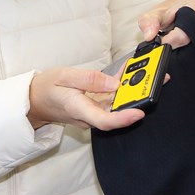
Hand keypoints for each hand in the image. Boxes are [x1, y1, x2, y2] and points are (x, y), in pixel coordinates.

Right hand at [27, 67, 145, 130]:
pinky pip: (111, 100)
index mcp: (79, 109)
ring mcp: (92, 113)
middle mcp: (89, 115)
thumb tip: (113, 83)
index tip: (140, 112)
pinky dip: (122, 88)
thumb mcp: (64, 76)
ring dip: (134, 92)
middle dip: (139, 99)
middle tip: (159, 81)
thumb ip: (88, 79)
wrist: (34, 99)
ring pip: (117, 106)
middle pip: (117, 113)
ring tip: (151, 74)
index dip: (124, 119)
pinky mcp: (94, 108)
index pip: (105, 120)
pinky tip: (131, 75)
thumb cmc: (45, 87)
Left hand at [137, 0, 194, 56]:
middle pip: (192, 43)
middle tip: (170, 39)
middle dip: (178, 45)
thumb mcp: (158, 12)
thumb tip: (149, 35)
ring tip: (180, 36)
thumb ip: (149, 21)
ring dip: (186, 48)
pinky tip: (189, 42)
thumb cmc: (174, 11)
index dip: (168, 41)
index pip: (183, 34)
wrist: (186, 9)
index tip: (160, 43)